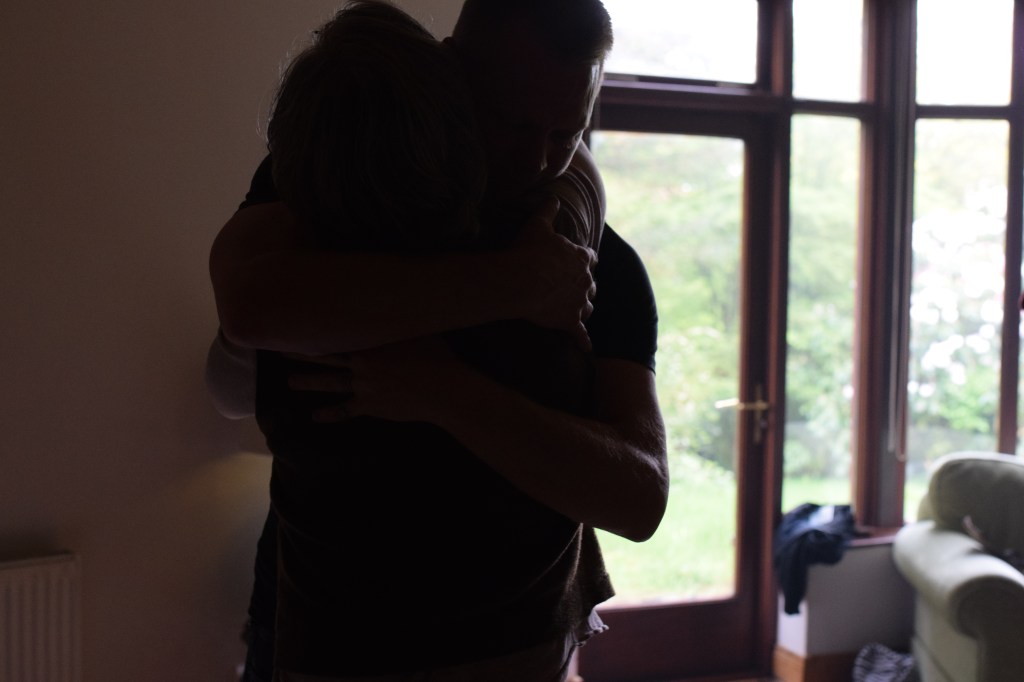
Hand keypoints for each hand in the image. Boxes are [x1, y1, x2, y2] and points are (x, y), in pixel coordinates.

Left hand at [285, 336, 458, 422]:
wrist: (443, 389)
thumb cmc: (437, 355)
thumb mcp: (418, 329)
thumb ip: (401, 319)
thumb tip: (396, 299)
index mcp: (371, 340)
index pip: (336, 332)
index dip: (316, 328)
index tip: (296, 322)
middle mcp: (362, 361)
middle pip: (326, 356)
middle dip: (302, 353)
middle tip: (280, 351)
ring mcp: (364, 385)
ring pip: (330, 382)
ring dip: (309, 382)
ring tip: (290, 382)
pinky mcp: (370, 405)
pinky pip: (346, 410)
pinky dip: (330, 414)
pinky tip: (315, 417)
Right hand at [505, 198, 596, 350]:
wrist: (520, 280)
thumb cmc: (528, 251)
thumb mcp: (537, 225)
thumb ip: (547, 210)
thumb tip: (552, 197)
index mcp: (581, 258)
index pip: (590, 258)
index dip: (584, 260)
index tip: (580, 262)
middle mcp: (585, 281)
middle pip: (591, 284)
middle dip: (584, 286)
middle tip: (573, 288)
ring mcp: (579, 302)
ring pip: (588, 307)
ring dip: (583, 308)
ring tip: (577, 312)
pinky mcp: (570, 321)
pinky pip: (580, 334)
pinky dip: (584, 341)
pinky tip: (587, 348)